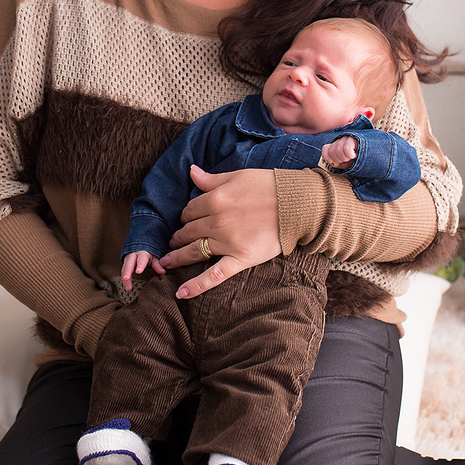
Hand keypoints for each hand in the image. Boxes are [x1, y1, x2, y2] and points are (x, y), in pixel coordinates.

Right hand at [121, 250, 164, 290]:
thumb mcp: (154, 258)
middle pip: (129, 264)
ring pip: (124, 269)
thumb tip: (163, 272)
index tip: (138, 271)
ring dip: (125, 279)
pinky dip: (124, 280)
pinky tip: (127, 287)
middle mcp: (132, 256)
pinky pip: (123, 272)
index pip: (141, 259)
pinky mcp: (124, 265)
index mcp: (142, 253)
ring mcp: (127, 260)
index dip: (140, 265)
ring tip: (128, 288)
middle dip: (127, 271)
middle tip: (126, 278)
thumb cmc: (148, 254)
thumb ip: (157, 265)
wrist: (140, 248)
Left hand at [158, 166, 280, 298]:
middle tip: (174, 241)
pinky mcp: (240, 259)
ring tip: (166, 262)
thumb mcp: (238, 176)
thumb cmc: (270, 186)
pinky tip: (181, 293)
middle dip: (179, 236)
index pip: (190, 210)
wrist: (297, 204)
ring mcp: (227, 242)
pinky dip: (196, 286)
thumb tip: (191, 171)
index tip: (187, 219)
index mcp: (215, 199)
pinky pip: (214, 275)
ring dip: (177, 257)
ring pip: (194, 251)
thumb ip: (211, 179)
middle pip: (188, 231)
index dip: (186, 215)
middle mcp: (216, 222)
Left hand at [322, 135, 357, 169]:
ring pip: (338, 150)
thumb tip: (329, 160)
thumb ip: (335, 162)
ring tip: (352, 159)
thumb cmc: (358, 162)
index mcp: (337, 144)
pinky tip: (355, 155)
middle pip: (332, 151)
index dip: (328, 157)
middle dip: (338, 159)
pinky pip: (346, 148)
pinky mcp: (355, 138)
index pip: (325, 149)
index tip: (334, 162)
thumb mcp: (345, 164)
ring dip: (345, 158)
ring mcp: (348, 137)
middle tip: (347, 161)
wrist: (373, 159)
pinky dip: (350, 155)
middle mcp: (341, 139)